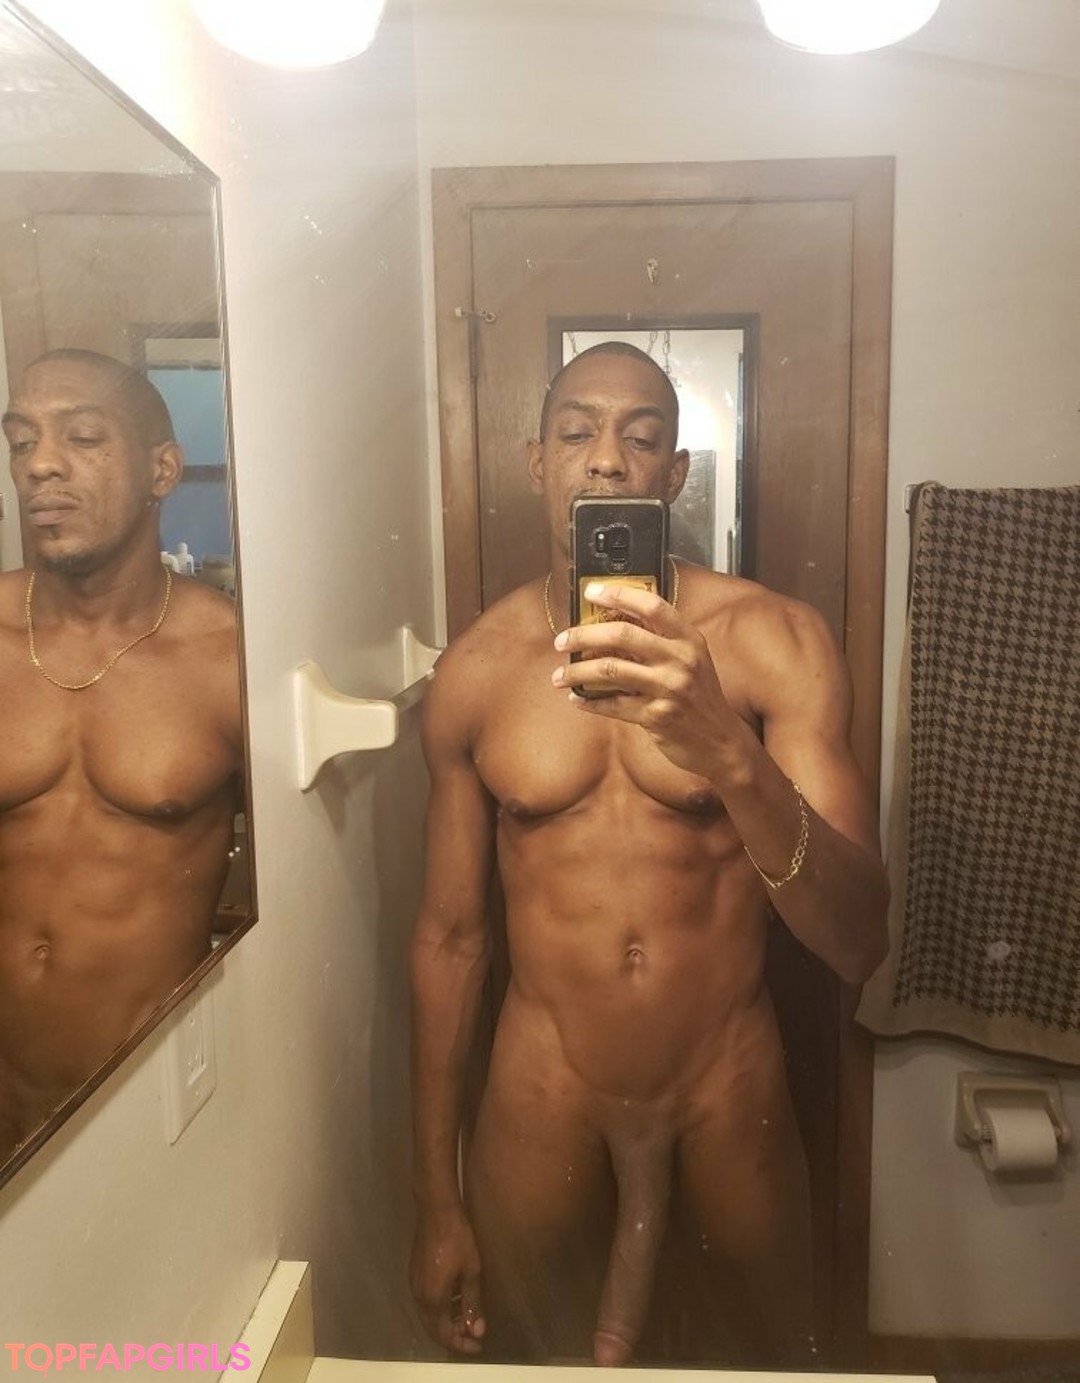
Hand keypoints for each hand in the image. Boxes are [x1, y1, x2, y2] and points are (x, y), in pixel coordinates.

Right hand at [410, 1206, 485, 1354]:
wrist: (437, 1209)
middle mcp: (419, 1296)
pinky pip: (426, 1300)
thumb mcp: (471, 1271)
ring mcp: (415, 1283)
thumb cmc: (458, 1238)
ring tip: (467, 1319)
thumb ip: (472, 1303)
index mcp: (432, 1299)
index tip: (478, 1345)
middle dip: (453, 1335)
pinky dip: (441, 1308)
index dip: (460, 1343)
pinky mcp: (416, 1273)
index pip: (443, 1334)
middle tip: (473, 1336)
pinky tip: (456, 1300)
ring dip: (446, 1321)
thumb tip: (476, 1331)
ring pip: (429, 1314)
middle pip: (433, 1327)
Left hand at [551, 580, 739, 779]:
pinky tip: (577, 699)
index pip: (652, 606)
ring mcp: (669, 688)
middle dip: (583, 635)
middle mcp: (681, 660)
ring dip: (577, 672)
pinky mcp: (657, 716)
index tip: (592, 592)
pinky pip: (612, 705)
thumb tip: (613, 623)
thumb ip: (661, 641)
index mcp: (689, 640)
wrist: (721, 741)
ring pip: (609, 670)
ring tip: (560, 675)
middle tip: (562, 640)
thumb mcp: (691, 661)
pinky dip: (590, 702)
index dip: (620, 594)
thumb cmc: (699, 697)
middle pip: (622, 635)